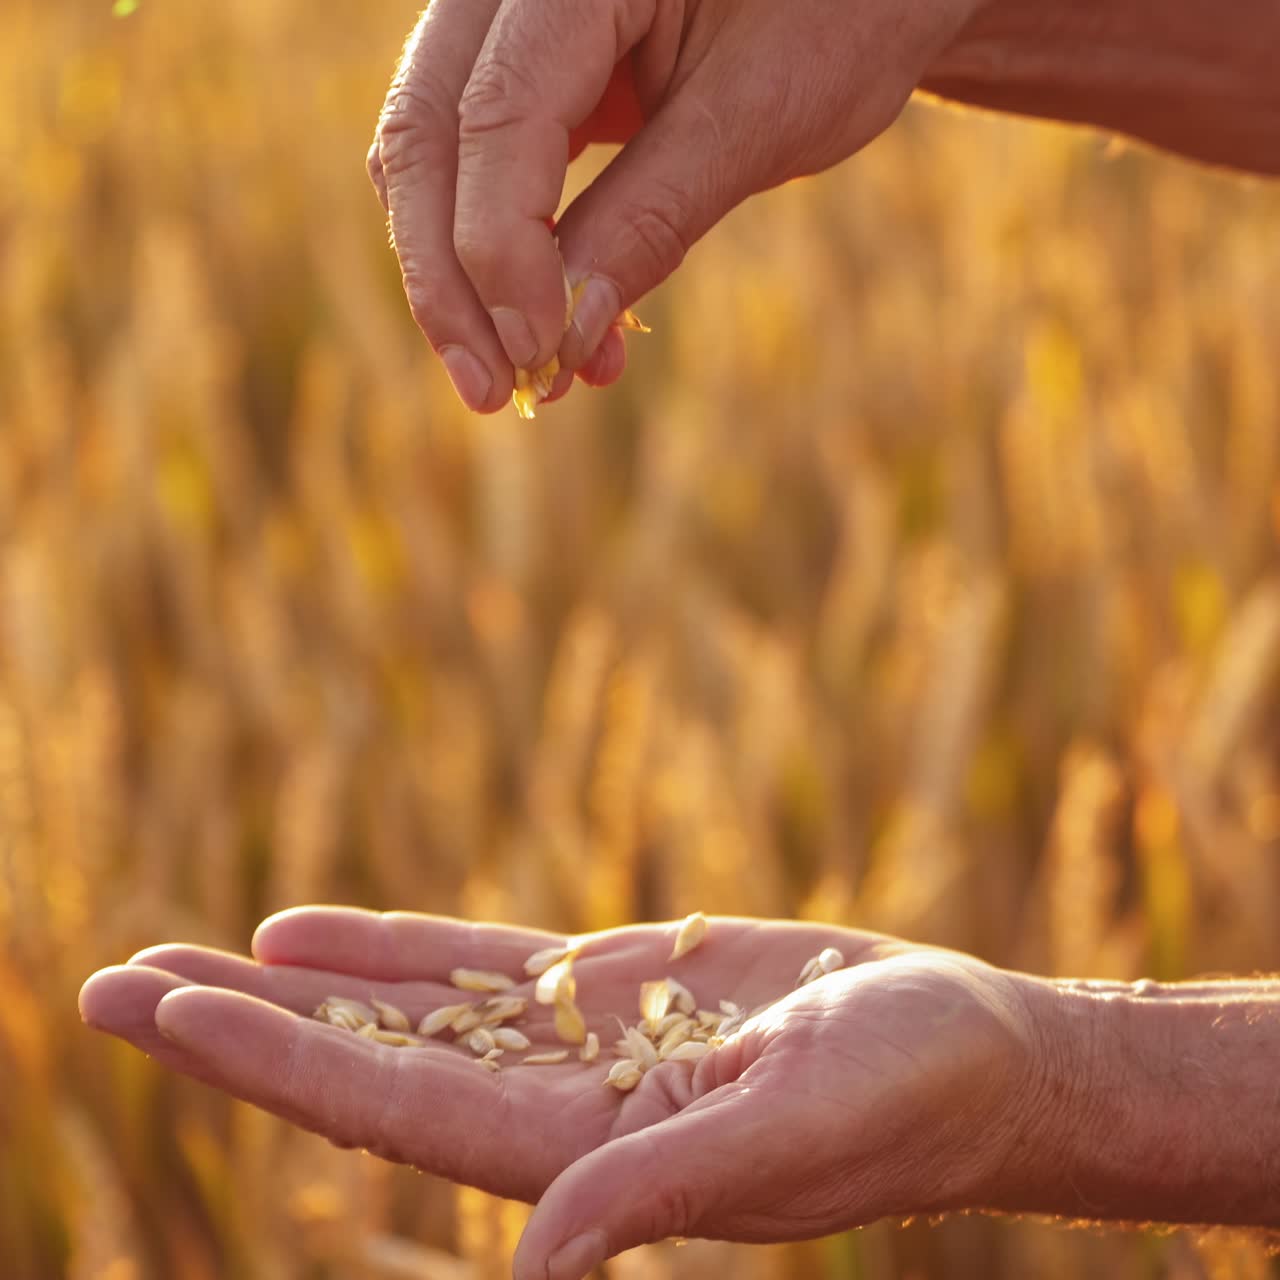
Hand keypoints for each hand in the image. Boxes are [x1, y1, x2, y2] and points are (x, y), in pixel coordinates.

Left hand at [80, 909, 1039, 1278]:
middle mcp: (555, 1115)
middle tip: (108, 986)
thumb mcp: (792, 1133)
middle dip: (240, 1027)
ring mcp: (574, 1049)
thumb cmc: (907, 1094)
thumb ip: (661, 1190)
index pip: (393, 1111)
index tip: (169, 1009)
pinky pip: (474, 969)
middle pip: (364, 1066)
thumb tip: (535, 1262)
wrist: (964, 1050)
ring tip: (185, 955)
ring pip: (403, 1013)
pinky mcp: (611, 991)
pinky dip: (391, 950)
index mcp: (585, 1160)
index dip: (276, 1061)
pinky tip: (315, 932)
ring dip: (295, 986)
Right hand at [368, 0, 981, 411]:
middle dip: (452, 278)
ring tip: (521, 378)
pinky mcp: (522, 64)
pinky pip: (474, 160)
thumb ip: (650, 219)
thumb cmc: (839, 13)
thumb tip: (561, 341)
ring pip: (430, 152)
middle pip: (427, 130)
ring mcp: (506, 13)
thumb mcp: (757, 116)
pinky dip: (501, 250)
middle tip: (492, 392)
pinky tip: (547, 327)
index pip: (496, 111)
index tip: (536, 354)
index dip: (502, 247)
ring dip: (464, 277)